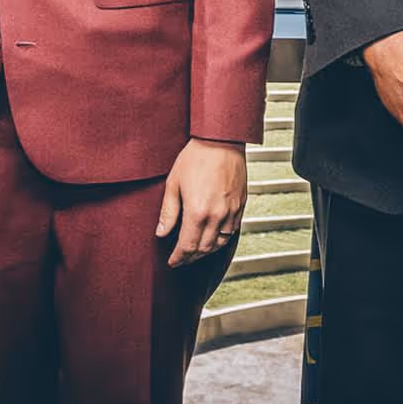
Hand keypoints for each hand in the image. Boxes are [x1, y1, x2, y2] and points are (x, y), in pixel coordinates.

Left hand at [156, 139, 248, 267]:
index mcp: (197, 212)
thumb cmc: (196, 157)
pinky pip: (232, 232)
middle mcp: (217, 216)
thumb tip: (161, 233)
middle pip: (204, 249)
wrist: (221, 141)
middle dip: (191, 257)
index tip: (173, 262)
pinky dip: (221, 240)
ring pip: (220, 243)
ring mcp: (231, 212)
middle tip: (181, 258)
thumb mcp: (174, 183)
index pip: (187, 246)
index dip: (179, 258)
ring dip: (207, 251)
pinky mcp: (241, 206)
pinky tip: (213, 237)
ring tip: (196, 251)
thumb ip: (168, 212)